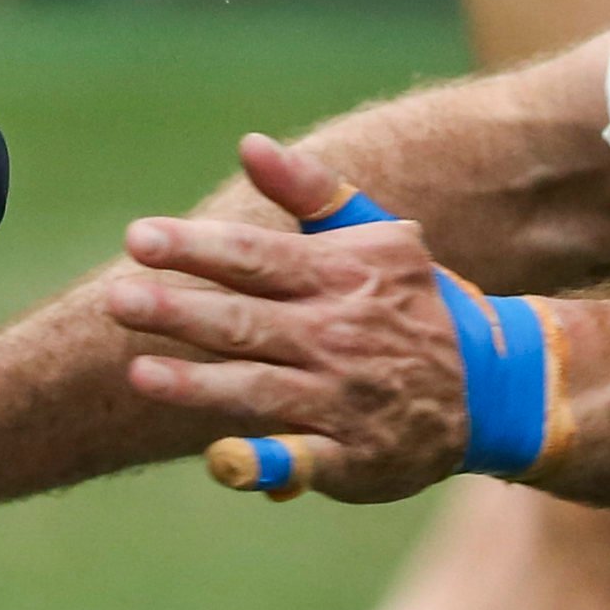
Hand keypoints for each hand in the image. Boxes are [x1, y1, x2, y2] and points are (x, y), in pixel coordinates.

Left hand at [103, 134, 488, 505]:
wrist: (493, 388)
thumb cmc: (415, 302)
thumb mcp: (379, 236)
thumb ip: (311, 190)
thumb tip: (248, 143)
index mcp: (340, 277)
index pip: (255, 259)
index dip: (195, 249)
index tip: (139, 237)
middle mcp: (336, 336)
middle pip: (245, 322)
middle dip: (178, 310)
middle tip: (116, 298)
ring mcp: (342, 400)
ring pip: (258, 389)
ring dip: (197, 384)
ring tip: (138, 373)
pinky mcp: (350, 458)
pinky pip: (301, 462)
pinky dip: (264, 465)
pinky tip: (220, 462)